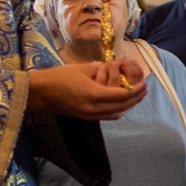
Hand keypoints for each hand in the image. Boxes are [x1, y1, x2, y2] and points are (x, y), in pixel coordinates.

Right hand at [29, 59, 145, 120]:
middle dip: (136, 98)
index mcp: (94, 94)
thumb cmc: (60, 76)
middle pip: (123, 107)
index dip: (136, 90)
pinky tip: (122, 103)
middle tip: (144, 89)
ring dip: (128, 105)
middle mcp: (94, 108)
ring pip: (117, 114)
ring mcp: (90, 115)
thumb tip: (117, 68)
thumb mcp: (83, 68)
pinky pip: (108, 116)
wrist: (41, 93)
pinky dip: (118, 110)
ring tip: (136, 96)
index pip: (123, 95)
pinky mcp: (86, 117)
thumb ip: (102, 69)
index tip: (144, 83)